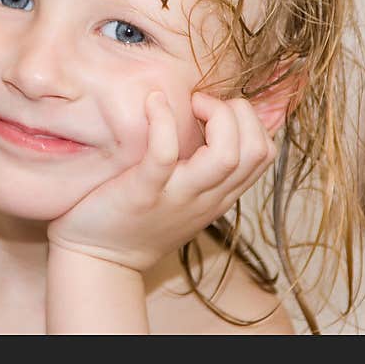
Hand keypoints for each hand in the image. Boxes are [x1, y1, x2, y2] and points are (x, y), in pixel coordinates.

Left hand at [46, 90, 277, 272]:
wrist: (100, 261)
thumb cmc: (140, 219)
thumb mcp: (187, 197)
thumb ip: (204, 169)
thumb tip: (214, 119)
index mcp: (220, 195)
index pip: (265, 154)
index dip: (252, 120)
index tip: (218, 110)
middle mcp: (207, 197)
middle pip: (255, 151)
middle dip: (239, 112)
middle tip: (203, 104)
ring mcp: (177, 196)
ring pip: (226, 156)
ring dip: (215, 115)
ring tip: (190, 104)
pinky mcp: (143, 194)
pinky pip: (164, 153)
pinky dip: (162, 119)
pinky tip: (153, 102)